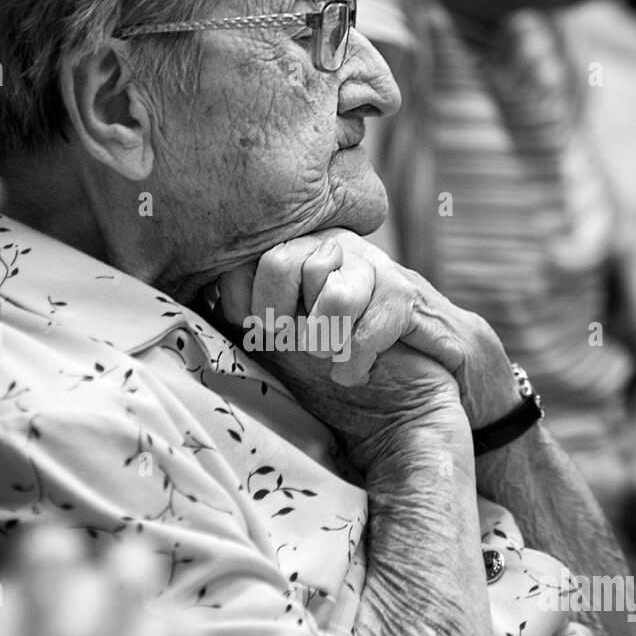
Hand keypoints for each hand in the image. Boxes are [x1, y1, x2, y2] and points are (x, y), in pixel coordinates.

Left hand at [220, 228, 519, 428]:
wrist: (429, 385)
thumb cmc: (351, 360)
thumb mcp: (295, 343)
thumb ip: (258, 321)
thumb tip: (206, 308)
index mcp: (299, 254)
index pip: (250, 262)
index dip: (249, 309)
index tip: (263, 340)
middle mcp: (334, 250)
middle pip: (282, 264)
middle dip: (283, 324)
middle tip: (297, 351)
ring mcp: (374, 270)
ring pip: (334, 295)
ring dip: (325, 341)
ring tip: (328, 362)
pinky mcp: (408, 299)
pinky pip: (375, 321)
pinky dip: (358, 358)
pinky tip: (355, 374)